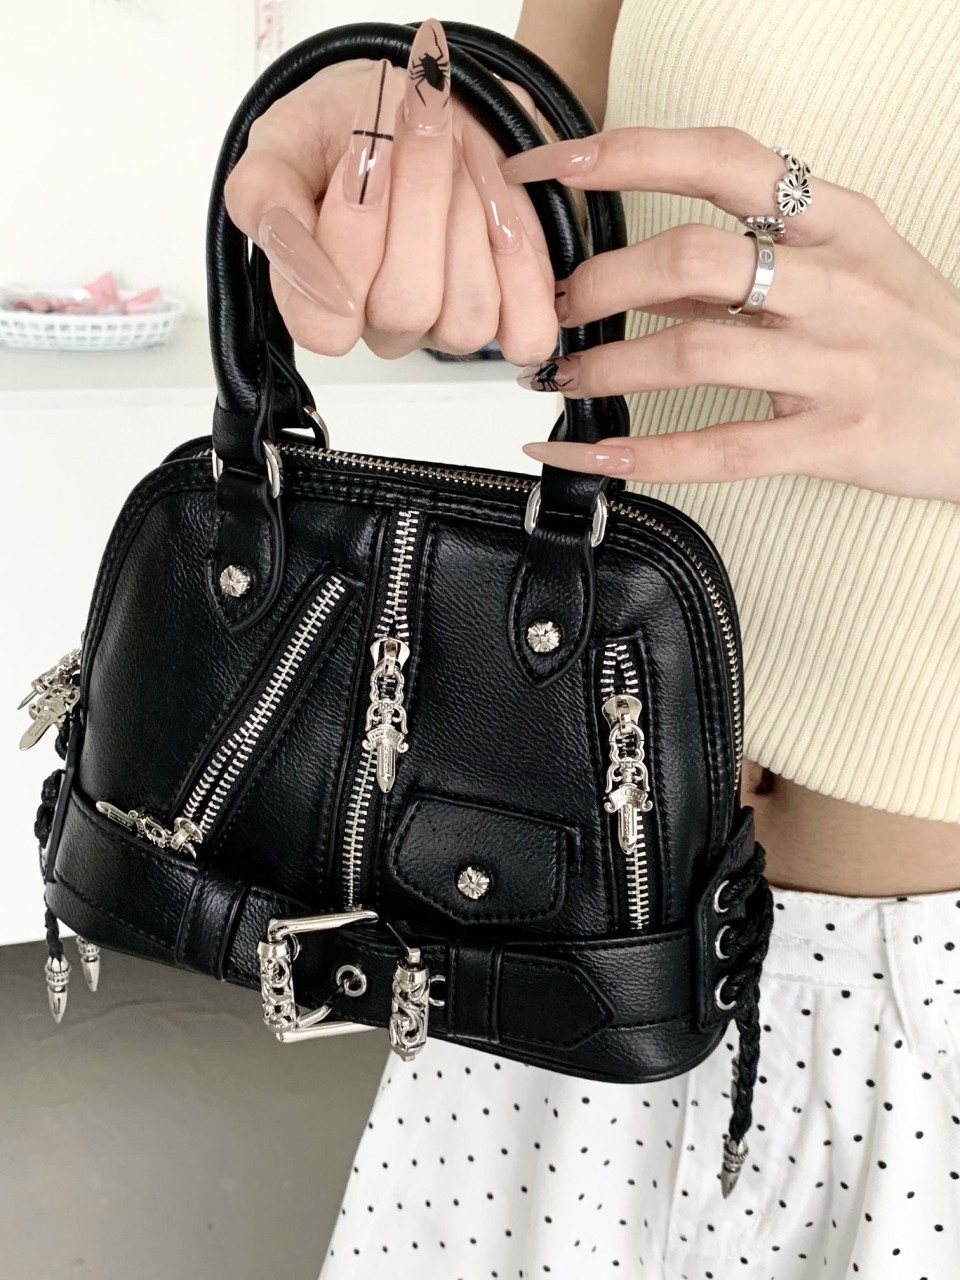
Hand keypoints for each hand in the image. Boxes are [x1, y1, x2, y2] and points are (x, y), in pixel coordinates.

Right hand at [224, 19, 556, 366]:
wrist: (425, 100)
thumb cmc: (351, 125)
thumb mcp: (284, 139)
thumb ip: (264, 196)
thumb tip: (284, 240)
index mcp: (317, 301)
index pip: (327, 323)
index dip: (351, 240)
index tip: (362, 151)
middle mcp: (380, 325)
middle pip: (405, 304)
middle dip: (420, 198)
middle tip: (419, 120)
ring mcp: (445, 329)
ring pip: (466, 317)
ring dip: (471, 216)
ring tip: (461, 152)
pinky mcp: (509, 321)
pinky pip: (526, 333)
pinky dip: (524, 266)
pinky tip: (502, 208)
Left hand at [502, 127, 959, 502]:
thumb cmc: (911, 336)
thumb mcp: (849, 269)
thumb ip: (744, 264)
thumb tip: (629, 270)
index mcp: (841, 222)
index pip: (722, 159)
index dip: (624, 155)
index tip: (551, 168)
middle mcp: (839, 283)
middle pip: (694, 256)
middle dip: (602, 280)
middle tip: (556, 308)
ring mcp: (838, 364)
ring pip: (697, 351)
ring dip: (609, 365)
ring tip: (564, 376)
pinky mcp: (835, 440)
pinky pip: (720, 450)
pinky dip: (640, 454)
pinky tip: (588, 452)